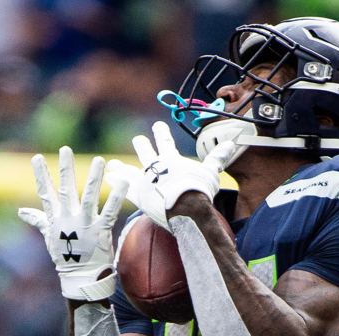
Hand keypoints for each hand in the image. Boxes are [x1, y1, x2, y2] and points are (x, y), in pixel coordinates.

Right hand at [19, 147, 129, 300]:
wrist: (81, 279)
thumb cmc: (65, 258)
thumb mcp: (50, 237)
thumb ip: (39, 220)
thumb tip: (21, 211)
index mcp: (56, 219)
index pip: (46, 193)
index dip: (41, 176)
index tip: (36, 158)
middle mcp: (69, 219)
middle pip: (67, 189)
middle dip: (66, 169)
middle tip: (65, 149)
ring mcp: (85, 224)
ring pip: (90, 196)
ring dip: (95, 177)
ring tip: (100, 160)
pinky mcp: (101, 231)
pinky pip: (110, 211)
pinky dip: (117, 197)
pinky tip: (123, 182)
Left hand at [112, 122, 233, 228]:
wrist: (186, 206)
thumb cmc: (199, 189)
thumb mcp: (211, 172)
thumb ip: (217, 158)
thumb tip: (230, 144)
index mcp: (171, 159)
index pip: (165, 142)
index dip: (161, 132)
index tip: (157, 125)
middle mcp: (155, 167)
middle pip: (145, 153)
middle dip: (142, 146)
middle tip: (138, 139)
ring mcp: (144, 181)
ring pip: (129, 171)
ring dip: (122, 167)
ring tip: (114, 164)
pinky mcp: (137, 196)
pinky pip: (122, 188)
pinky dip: (115, 184)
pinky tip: (108, 179)